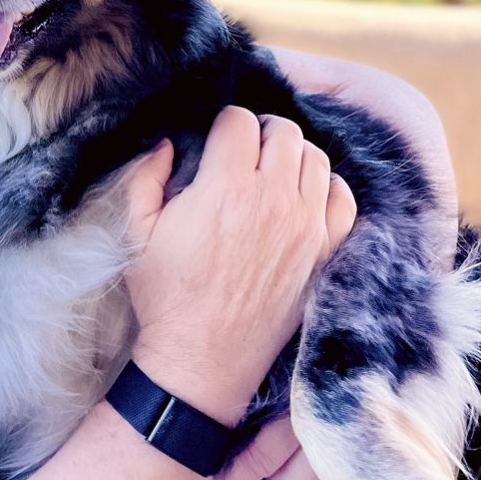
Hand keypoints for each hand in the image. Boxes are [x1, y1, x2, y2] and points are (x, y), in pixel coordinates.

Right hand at [123, 109, 356, 424]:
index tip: (216, 142)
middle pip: (284, 132)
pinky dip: (329, 188)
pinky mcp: (324, 254)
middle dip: (261, 133)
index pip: (239, 120)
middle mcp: (272, 200)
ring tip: (274, 172)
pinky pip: (344, 199)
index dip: (224, 124)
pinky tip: (306, 196)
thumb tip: (166, 143)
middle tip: (246, 152)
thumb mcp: (136, 232)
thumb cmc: (166, 297)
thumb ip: (144, 177)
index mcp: (223, 188)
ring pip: (316, 158)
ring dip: (294, 156)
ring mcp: (306, 227)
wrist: (203, 359)